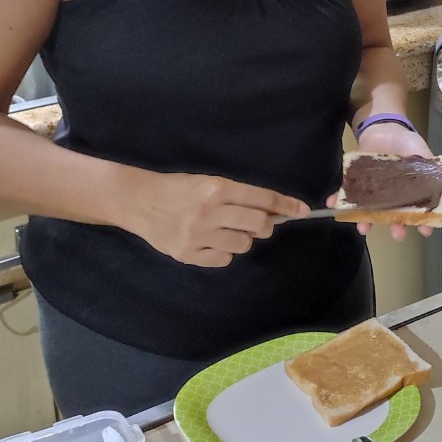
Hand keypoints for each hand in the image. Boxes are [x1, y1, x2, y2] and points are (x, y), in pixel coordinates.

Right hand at [121, 170, 310, 266]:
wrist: (138, 200)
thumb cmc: (179, 188)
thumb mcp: (208, 181)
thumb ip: (239, 196)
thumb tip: (273, 212)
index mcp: (217, 188)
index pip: (262, 198)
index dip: (286, 205)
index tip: (303, 211)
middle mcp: (209, 211)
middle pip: (258, 224)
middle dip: (265, 225)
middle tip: (257, 223)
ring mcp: (197, 235)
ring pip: (242, 245)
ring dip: (242, 239)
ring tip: (226, 231)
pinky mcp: (187, 254)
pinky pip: (223, 260)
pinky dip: (223, 253)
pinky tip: (210, 242)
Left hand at [338, 122, 441, 240]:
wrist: (385, 127)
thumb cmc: (409, 145)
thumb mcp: (428, 161)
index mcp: (409, 194)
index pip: (417, 213)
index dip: (421, 223)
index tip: (425, 232)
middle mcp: (391, 196)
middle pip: (393, 215)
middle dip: (394, 226)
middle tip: (397, 234)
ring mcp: (373, 190)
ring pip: (370, 210)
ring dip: (365, 220)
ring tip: (363, 227)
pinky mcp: (357, 182)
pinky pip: (347, 194)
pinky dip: (339, 200)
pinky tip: (333, 205)